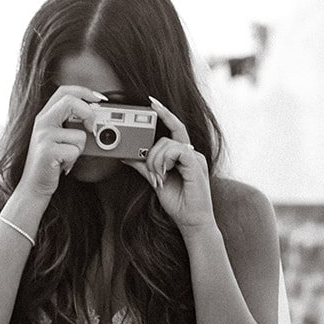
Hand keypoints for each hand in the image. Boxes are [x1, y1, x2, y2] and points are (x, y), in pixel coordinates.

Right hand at [20, 85, 107, 200]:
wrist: (33, 185)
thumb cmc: (50, 162)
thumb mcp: (58, 138)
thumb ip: (71, 123)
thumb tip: (95, 115)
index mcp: (45, 115)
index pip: (65, 91)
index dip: (84, 91)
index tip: (99, 99)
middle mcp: (42, 122)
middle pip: (70, 101)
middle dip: (88, 113)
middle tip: (91, 127)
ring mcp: (43, 136)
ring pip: (79, 134)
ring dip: (79, 149)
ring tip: (66, 156)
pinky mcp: (47, 152)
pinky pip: (75, 151)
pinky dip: (73, 160)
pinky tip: (63, 165)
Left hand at [126, 96, 214, 231]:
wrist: (192, 222)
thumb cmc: (178, 203)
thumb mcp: (155, 181)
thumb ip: (143, 166)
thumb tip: (127, 155)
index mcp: (183, 154)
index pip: (173, 127)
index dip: (164, 113)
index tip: (152, 102)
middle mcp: (191, 152)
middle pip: (167, 137)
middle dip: (152, 152)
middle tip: (151, 172)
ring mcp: (195, 157)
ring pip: (168, 144)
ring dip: (156, 161)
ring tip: (158, 179)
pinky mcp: (196, 163)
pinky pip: (177, 150)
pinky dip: (165, 161)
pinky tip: (165, 174)